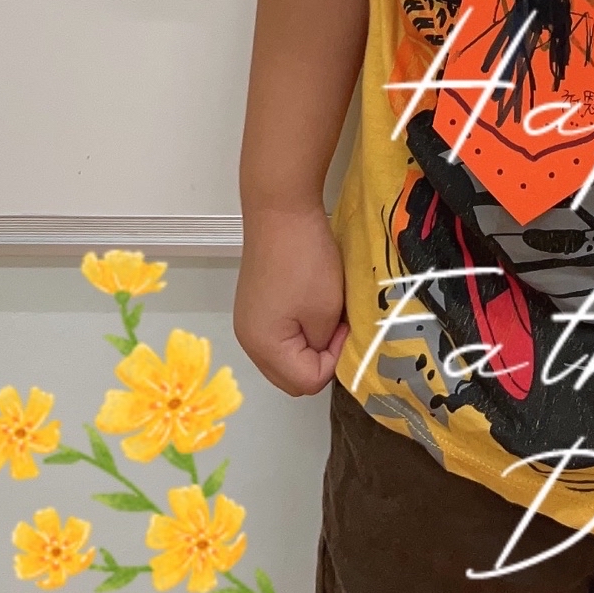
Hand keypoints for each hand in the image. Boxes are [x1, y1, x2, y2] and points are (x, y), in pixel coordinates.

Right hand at [234, 204, 349, 397]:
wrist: (280, 210)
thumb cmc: (305, 260)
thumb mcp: (325, 309)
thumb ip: (325, 346)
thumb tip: (323, 352)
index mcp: (263, 347)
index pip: (305, 382)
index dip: (333, 360)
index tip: (345, 328)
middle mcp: (249, 341)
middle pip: (290, 376)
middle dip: (320, 358)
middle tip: (338, 326)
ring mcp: (248, 321)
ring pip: (286, 355)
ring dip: (310, 344)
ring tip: (327, 313)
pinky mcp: (254, 304)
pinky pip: (279, 334)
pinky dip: (298, 328)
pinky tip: (311, 303)